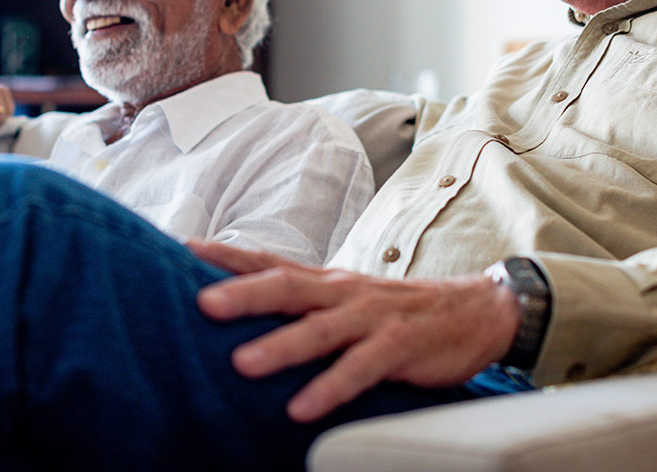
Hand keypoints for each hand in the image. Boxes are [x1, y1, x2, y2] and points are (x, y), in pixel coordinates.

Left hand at [189, 239, 519, 422]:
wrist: (474, 310)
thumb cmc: (397, 310)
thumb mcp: (346, 299)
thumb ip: (303, 302)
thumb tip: (245, 304)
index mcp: (326, 281)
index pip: (269, 260)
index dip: (227, 254)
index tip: (183, 248)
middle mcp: (342, 292)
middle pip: (285, 285)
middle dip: (242, 293)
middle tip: (201, 303)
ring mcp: (370, 317)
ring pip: (319, 328)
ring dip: (279, 346)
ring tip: (241, 364)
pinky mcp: (399, 346)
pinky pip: (359, 368)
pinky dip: (329, 388)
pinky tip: (301, 408)